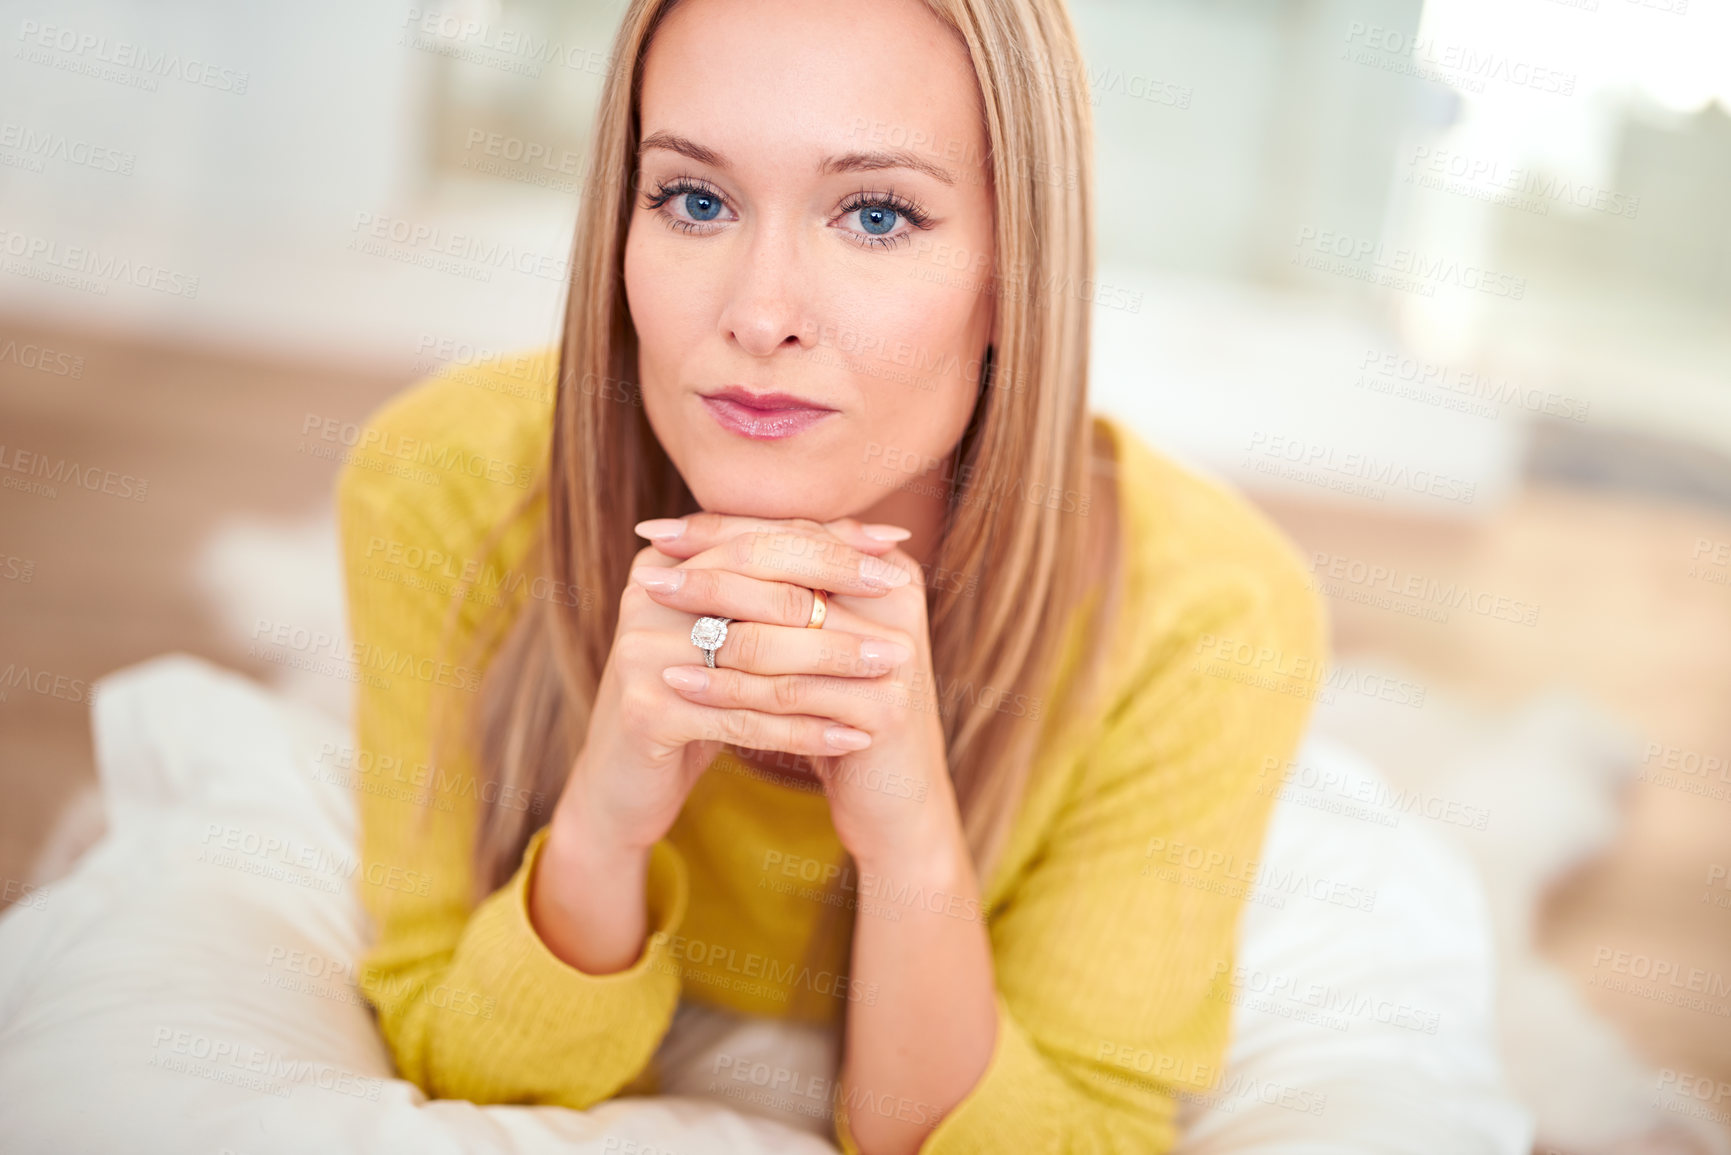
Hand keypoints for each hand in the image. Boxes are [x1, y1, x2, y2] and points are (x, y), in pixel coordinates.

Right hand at [531, 513, 913, 971]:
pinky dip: (806, 729)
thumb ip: (786, 582)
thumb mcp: (737, 632)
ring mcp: (641, 649)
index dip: (832, 547)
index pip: (764, 539)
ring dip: (836, 665)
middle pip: (763, 587)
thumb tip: (882, 534)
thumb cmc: (699, 697)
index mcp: (669, 558)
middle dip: (842, 600)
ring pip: (762, 654)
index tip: (896, 559)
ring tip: (894, 675)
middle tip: (904, 613)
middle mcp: (648, 591)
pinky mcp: (644, 709)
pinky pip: (745, 716)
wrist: (625, 785)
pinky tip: (855, 737)